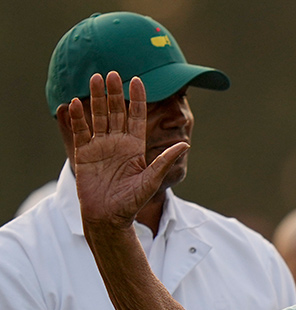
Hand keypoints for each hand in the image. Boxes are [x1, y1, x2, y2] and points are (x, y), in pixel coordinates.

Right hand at [67, 72, 188, 230]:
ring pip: (98, 117)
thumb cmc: (132, 202)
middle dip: (114, 93)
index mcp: (135, 147)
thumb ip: (165, 161)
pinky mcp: (84, 154)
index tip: (137, 79)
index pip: (137, 117)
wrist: (109, 218)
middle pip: (115, 112)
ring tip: (95, 78)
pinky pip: (81, 132)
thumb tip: (185, 144)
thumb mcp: (151, 180)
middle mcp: (117, 143)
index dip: (137, 99)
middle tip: (112, 73)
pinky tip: (76, 103)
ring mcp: (100, 147)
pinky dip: (78, 118)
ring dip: (96, 99)